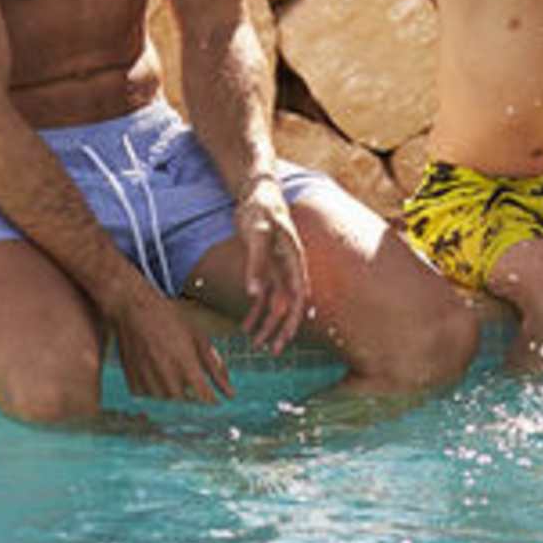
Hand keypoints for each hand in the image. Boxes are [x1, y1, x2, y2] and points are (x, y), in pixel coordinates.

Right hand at [113, 288, 233, 402]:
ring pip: (166, 399)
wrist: (134, 308)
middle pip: (186, 400)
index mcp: (186, 362)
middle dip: (192, 393)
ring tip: (171, 366)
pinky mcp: (132, 380)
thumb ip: (215, 365)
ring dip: (173, 390)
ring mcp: (147, 379)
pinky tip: (155, 369)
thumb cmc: (170, 318)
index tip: (214, 399)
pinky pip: (148, 396)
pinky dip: (155, 388)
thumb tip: (230, 392)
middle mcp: (166, 374)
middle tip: (189, 375)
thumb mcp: (198, 337)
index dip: (211, 399)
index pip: (204, 395)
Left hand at [235, 176, 309, 354]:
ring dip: (266, 323)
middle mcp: (289, 268)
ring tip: (255, 343)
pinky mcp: (266, 267)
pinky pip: (263, 295)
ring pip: (275, 303)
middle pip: (289, 304)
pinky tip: (245, 326)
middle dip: (281, 329)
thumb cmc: (260, 209)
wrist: (256, 192)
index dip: (293, 319)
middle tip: (272, 350)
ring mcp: (278, 269)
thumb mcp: (258, 234)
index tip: (286, 338)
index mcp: (294, 260)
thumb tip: (254, 294)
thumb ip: (257, 264)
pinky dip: (255, 311)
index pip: (297, 295)